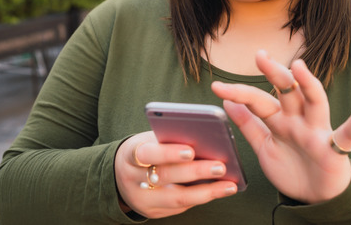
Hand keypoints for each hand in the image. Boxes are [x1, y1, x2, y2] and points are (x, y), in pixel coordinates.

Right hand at [114, 132, 238, 218]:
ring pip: (176, 198)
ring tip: (229, 185)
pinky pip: (181, 207)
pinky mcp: (153, 212)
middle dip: (195, 172)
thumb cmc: (145, 150)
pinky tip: (220, 191)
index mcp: (130, 155)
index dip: (168, 153)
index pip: (147, 154)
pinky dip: (202, 197)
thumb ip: (169, 138)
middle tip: (220, 166)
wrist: (121, 175)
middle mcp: (133, 179)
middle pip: (165, 177)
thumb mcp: (149, 139)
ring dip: (206, 191)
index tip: (191, 150)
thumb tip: (206, 138)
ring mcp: (142, 200)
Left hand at [211, 50, 350, 203]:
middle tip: (260, 56)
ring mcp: (318, 132)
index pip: (258, 101)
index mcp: (280, 120)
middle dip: (274, 73)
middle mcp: (298, 120)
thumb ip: (249, 125)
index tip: (216, 86)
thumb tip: (228, 103)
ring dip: (308, 84)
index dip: (238, 93)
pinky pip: (349, 133)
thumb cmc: (291, 168)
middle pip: (287, 91)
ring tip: (300, 67)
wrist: (315, 198)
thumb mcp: (265, 146)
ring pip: (315, 102)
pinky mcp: (337, 149)